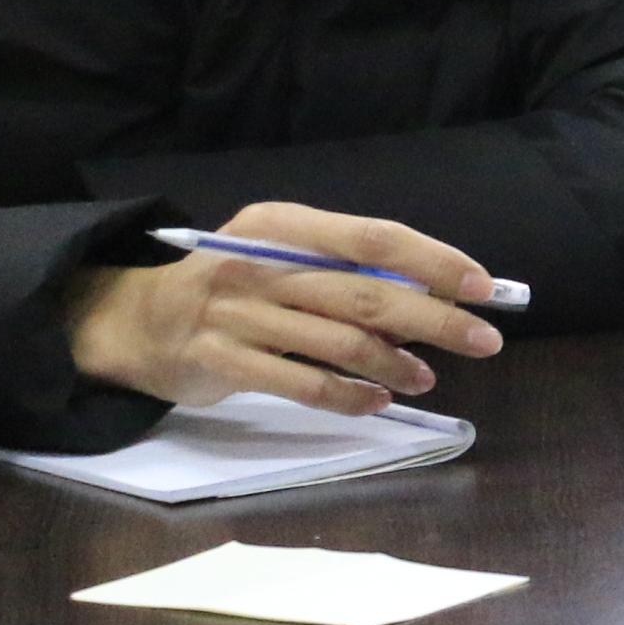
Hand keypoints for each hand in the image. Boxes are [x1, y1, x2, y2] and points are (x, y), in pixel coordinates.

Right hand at [66, 203, 502, 416]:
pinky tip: (376, 401)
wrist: (139, 321)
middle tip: (484, 340)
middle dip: (435, 318)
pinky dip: (347, 396)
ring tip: (425, 378)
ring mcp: (236, 313)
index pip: (373, 237)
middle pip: (365, 292)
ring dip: (395, 363)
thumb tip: (432, 296)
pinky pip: (300, 383)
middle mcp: (258, 262)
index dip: (434, 261)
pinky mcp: (219, 362)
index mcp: (282, 223)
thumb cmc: (233, 286)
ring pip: (339, 341)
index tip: (483, 287)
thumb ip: (342, 269)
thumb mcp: (281, 256)